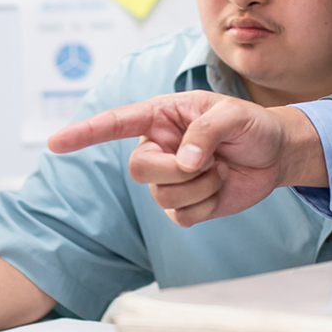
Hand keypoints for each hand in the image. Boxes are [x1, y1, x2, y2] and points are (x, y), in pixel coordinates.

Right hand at [49, 91, 326, 224]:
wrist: (276, 156)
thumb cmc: (252, 125)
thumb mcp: (234, 115)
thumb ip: (206, 131)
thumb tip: (185, 160)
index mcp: (162, 116)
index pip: (116, 123)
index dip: (85, 133)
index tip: (55, 142)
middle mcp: (160, 147)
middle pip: (139, 168)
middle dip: (176, 170)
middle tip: (208, 161)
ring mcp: (170, 178)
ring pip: (162, 195)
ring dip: (199, 187)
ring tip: (220, 169)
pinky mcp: (185, 205)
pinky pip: (181, 216)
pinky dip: (206, 205)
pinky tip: (220, 188)